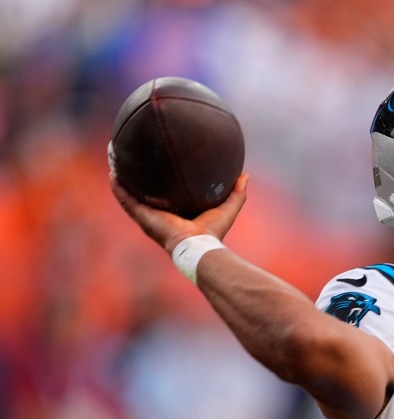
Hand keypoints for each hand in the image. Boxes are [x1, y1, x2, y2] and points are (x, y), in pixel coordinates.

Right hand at [109, 172, 248, 252]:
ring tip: (116, 164)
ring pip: (131, 196)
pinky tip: (113, 174)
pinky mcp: (143, 217)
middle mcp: (160, 216)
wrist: (198, 246)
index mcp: (177, 215)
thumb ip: (237, 192)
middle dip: (137, 181)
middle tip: (131, 163)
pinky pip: (127, 200)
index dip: (161, 186)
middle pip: (144, 195)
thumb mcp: (228, 207)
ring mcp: (149, 217)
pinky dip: (119, 188)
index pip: (166, 198)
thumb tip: (245, 175)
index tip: (158, 170)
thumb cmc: (213, 232)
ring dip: (122, 181)